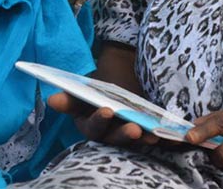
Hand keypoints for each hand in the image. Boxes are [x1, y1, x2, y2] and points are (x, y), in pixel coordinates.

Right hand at [49, 92, 177, 147]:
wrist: (116, 79)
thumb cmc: (94, 90)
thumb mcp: (81, 91)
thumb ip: (69, 97)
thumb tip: (52, 100)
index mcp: (89, 125)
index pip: (93, 127)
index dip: (99, 121)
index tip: (107, 111)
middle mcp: (107, 135)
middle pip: (115, 139)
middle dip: (124, 134)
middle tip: (134, 128)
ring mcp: (126, 137)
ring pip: (134, 142)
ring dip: (143, 139)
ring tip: (152, 135)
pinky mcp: (143, 136)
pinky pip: (152, 140)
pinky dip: (162, 139)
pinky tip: (170, 136)